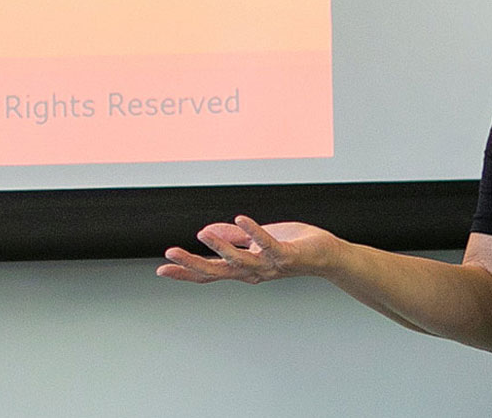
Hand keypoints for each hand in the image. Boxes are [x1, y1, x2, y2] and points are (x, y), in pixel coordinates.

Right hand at [156, 216, 341, 283]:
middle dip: (193, 265)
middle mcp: (254, 271)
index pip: (210, 272)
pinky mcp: (287, 255)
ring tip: (201, 234)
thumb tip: (205, 231)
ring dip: (220, 247)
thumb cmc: (294, 247)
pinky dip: (254, 232)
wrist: (328, 256)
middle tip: (170, 255)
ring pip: (240, 261)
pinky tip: (241, 218)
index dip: (186, 272)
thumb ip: (234, 237)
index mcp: (244, 268)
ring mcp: (270, 265)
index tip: (162, 269)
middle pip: (218, 272)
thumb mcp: (259, 239)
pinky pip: (268, 244)